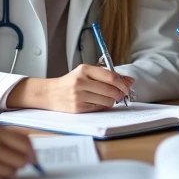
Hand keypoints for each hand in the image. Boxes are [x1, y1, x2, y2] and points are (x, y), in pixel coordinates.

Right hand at [8, 65, 133, 112]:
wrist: (50, 93)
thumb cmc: (70, 82)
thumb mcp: (85, 73)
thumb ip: (106, 75)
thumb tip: (129, 81)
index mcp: (84, 70)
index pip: (110, 77)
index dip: (122, 83)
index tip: (127, 87)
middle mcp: (80, 82)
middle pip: (110, 90)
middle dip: (119, 94)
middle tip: (121, 95)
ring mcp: (79, 96)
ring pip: (106, 101)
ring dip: (111, 101)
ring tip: (106, 98)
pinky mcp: (78, 108)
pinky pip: (99, 108)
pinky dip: (102, 106)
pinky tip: (97, 102)